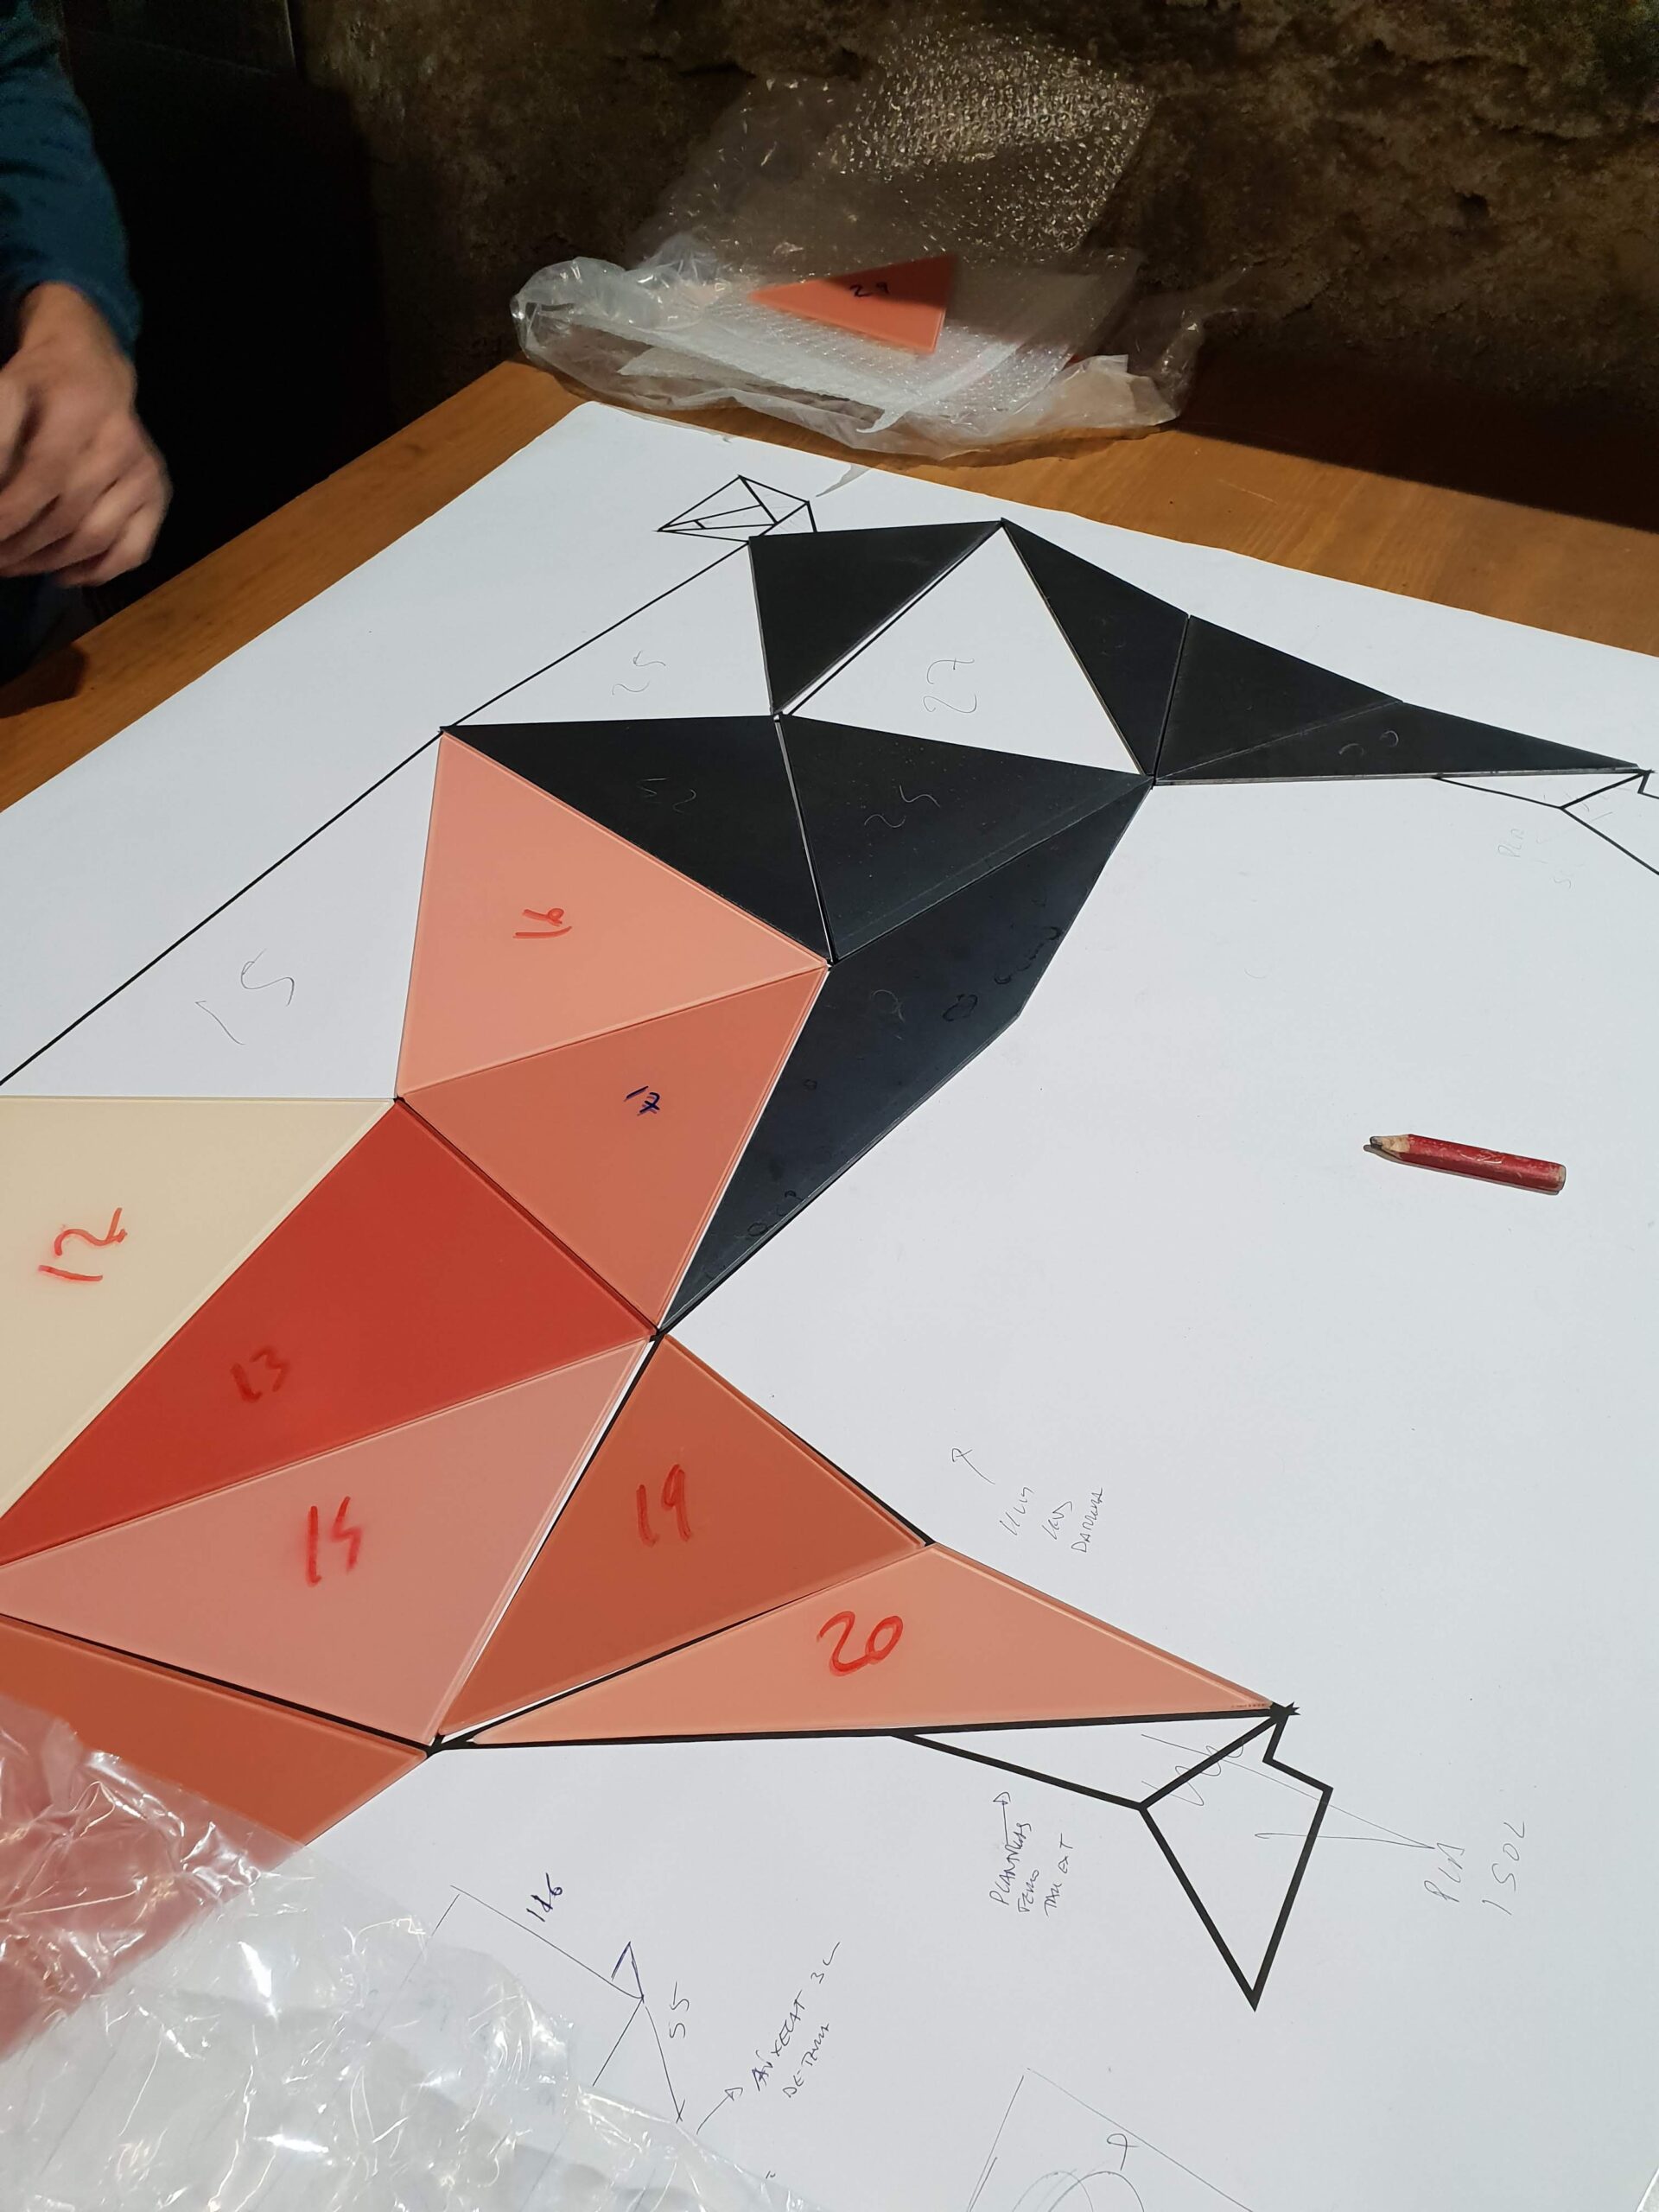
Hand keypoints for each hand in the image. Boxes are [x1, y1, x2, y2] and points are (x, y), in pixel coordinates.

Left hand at [0, 282, 167, 584]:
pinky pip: (132, 550)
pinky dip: (96, 571)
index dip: (12, 513)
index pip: (43, 475)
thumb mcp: (6, 396)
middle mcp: (119, 442)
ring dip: (49, 563)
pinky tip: (62, 573)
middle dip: (22, 546)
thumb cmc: (39, 388)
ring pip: (96, 537)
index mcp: (78, 409)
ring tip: (16, 566)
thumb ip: (0, 441)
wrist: (92, 370)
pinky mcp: (158, 494)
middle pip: (68, 514)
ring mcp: (143, 472)